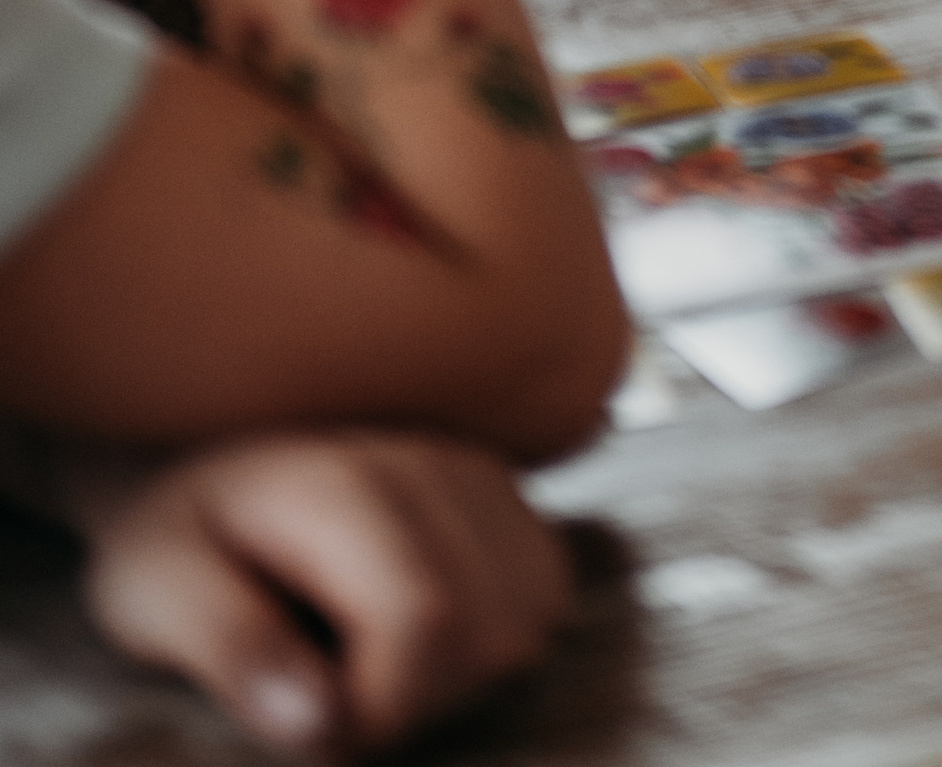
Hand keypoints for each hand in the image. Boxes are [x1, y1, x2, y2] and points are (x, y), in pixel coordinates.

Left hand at [78, 432, 571, 753]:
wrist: (202, 455)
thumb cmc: (175, 534)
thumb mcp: (154, 591)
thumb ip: (230, 646)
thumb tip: (320, 723)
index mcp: (342, 482)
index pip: (429, 617)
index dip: (383, 707)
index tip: (316, 726)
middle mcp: (430, 458)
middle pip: (491, 627)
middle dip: (420, 701)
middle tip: (336, 699)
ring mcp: (478, 466)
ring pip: (534, 610)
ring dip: (465, 670)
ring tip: (377, 667)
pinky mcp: (504, 486)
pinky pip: (547, 585)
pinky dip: (499, 632)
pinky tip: (426, 636)